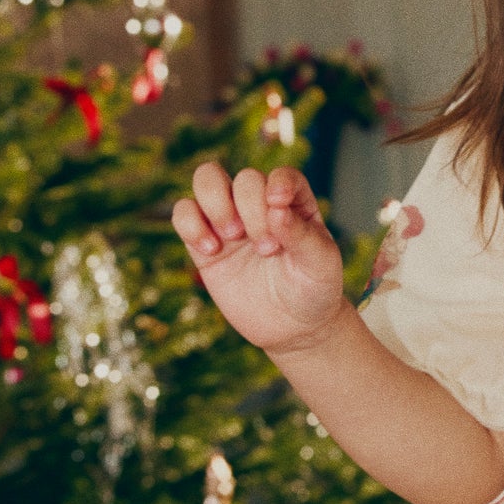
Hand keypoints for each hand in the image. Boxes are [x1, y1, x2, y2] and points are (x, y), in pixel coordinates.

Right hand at [172, 163, 345, 354]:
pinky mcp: (204, 244)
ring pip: (207, 179)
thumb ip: (302, 235)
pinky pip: (183, 212)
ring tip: (232, 236)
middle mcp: (260, 205)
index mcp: (294, 203)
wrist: (291, 328)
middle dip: (251, 208)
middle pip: (245, 178)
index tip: (278, 205)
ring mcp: (231, 221)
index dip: (278, 182)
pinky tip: (211, 250)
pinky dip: (190, 224)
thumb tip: (276, 210)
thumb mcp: (320, 264)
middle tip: (266, 248)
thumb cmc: (313, 290)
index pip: (282, 175)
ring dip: (216, 202)